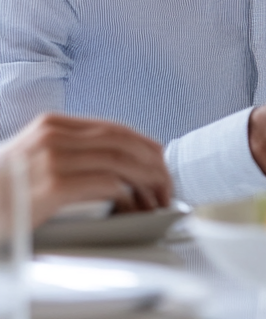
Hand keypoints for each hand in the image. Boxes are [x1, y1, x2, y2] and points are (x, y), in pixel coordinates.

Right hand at [0, 114, 170, 225]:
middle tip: (168, 184)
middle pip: (124, 141)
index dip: (143, 144)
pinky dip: (130, 197)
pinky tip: (136, 208)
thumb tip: (108, 167)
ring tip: (159, 199)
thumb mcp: (29, 158)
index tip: (159, 161)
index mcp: (51, 125)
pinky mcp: (53, 185)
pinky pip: (109, 185)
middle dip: (154, 163)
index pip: (113, 128)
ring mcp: (53, 158)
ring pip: (122, 161)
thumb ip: (64, 153)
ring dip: (149, 181)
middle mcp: (54, 136)